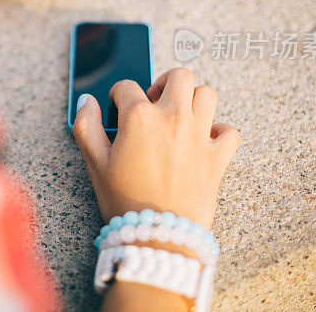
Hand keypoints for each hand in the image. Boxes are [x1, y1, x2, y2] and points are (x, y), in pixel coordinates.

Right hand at [72, 68, 239, 228]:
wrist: (159, 238)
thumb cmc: (124, 201)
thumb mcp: (94, 163)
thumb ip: (86, 126)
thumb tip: (86, 101)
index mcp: (139, 118)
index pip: (127, 87)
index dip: (118, 96)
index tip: (118, 108)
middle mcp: (172, 119)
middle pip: (179, 76)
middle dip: (163, 83)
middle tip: (154, 101)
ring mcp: (199, 136)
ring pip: (207, 94)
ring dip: (193, 99)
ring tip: (179, 114)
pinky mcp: (218, 157)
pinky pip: (230, 130)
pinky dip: (220, 130)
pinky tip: (204, 139)